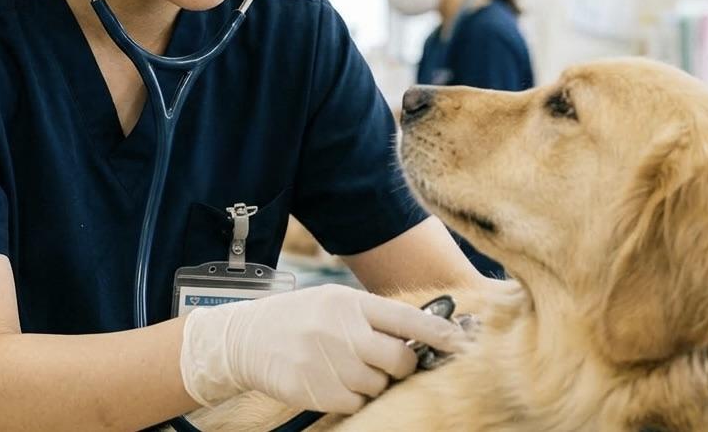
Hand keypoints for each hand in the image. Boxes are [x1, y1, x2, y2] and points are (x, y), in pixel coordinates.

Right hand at [179, 284, 466, 414]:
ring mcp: (329, 362)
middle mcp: (342, 331)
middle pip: (399, 359)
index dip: (439, 333)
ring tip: (347, 367)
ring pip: (379, 385)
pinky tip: (333, 381)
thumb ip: (372, 316)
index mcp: (349, 303)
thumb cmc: (298, 319)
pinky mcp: (318, 390)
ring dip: (372, 382)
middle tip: (386, 361)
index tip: (462, 343)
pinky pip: (357, 403)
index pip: (406, 319)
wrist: (246, 338)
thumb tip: (420, 335)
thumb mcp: (332, 303)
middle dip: (401, 365)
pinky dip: (352, 397)